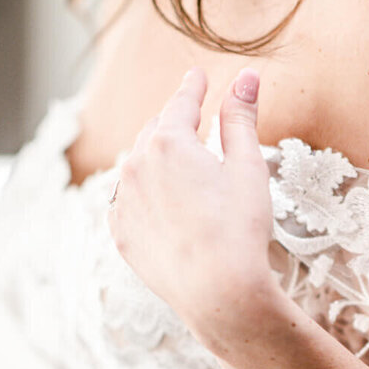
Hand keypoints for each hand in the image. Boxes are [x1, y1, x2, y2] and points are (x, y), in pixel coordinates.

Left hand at [107, 67, 280, 345]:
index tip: (196, 76)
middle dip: (173, 123)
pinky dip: (141, 194)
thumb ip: (241, 118)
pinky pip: (126, 201)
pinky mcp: (121, 233)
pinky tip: (159, 202)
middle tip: (191, 120)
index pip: (182, 104)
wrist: (218, 292)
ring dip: (154, 158)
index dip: (193, 88)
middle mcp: (136, 166)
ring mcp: (123, 202)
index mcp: (169, 143)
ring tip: (174, 163)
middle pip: (155, 131)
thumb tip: (247, 77)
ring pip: (137, 166)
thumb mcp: (248, 167)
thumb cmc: (239, 229)